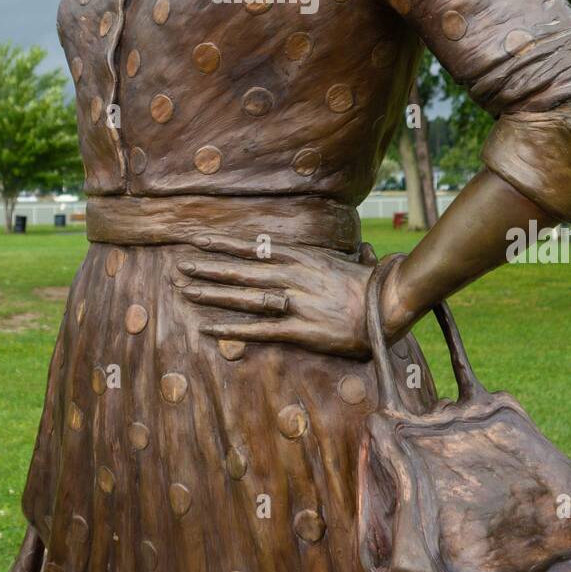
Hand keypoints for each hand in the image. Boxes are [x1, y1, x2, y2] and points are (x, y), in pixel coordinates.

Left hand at [173, 234, 377, 359]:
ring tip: (187, 292)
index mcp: (300, 257)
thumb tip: (325, 251)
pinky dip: (232, 329)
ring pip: (245, 297)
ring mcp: (295, 302)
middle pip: (242, 270)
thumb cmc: (366, 284)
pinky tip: (209, 329)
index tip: (197, 241)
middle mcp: (292, 276)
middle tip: (181, 266)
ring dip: (214, 294)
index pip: (252, 248)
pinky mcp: (300, 330)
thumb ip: (321, 257)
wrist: (388, 305)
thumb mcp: (339, 261)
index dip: (223, 245)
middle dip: (209, 268)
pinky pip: (259, 330)